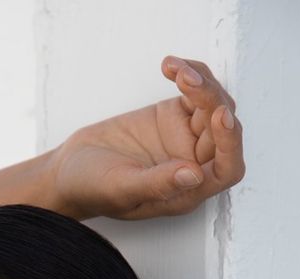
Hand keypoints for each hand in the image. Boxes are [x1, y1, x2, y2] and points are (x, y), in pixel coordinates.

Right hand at [49, 56, 244, 220]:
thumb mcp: (122, 189)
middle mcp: (193, 164)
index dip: (230, 143)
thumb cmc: (92, 189)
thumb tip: (195, 175)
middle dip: (211, 102)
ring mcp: (185, 138)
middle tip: (186, 84)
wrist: (70, 170)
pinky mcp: (174, 115)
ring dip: (201, 83)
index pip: (226, 168)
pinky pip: (195, 90)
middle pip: (222, 130)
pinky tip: (170, 66)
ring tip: (176, 71)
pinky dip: (189, 73)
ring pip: (213, 105)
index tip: (220, 117)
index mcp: (187, 192)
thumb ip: (159, 184)